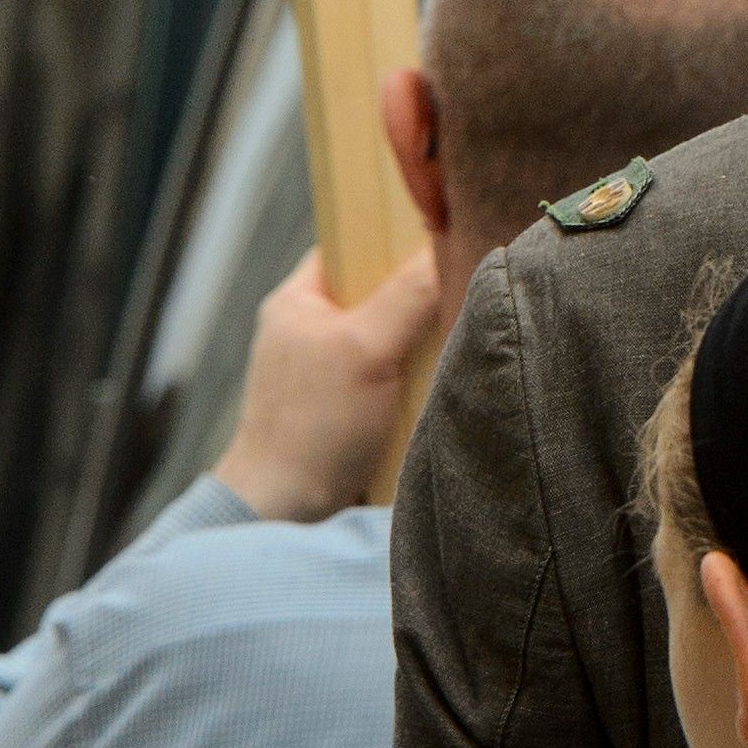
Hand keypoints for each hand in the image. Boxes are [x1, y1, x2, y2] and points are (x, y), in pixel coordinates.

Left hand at [213, 248, 440, 521]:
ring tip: (451, 343)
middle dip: (420, 294)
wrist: (290, 509)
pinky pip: (398, 370)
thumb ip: (407, 296)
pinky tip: (438, 382)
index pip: (353, 244)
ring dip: (424, 340)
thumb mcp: (365, 349)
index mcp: (298, 300)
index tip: (442, 239)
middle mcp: (312, 328)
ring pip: (395, 332)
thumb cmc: (311, 426)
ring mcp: (332, 368)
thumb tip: (451, 248)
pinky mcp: (353, 403)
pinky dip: (420, 374)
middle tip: (456, 296)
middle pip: (382, 288)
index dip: (395, 239)